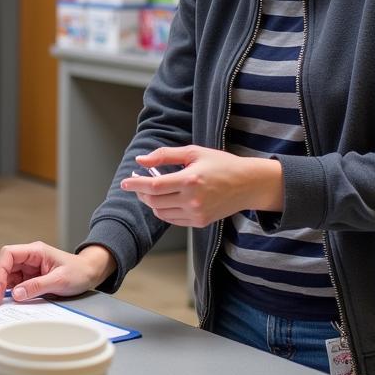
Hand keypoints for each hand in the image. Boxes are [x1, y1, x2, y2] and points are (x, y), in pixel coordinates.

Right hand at [0, 241, 114, 305]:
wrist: (91, 274)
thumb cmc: (79, 272)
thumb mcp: (59, 281)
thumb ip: (36, 286)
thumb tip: (16, 294)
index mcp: (35, 251)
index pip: (9, 254)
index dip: (0, 271)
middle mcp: (30, 257)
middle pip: (6, 265)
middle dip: (0, 282)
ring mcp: (30, 267)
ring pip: (9, 275)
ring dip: (5, 288)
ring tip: (3, 302)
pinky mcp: (31, 277)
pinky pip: (17, 283)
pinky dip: (12, 291)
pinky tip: (12, 299)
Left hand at [120, 146, 283, 227]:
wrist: (249, 184)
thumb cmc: (221, 164)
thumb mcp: (193, 152)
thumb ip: (165, 155)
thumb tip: (141, 160)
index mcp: (190, 180)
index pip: (154, 186)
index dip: (136, 184)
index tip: (125, 182)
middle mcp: (192, 200)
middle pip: (154, 201)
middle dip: (141, 192)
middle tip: (137, 183)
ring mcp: (196, 214)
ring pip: (161, 212)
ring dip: (151, 202)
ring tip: (151, 190)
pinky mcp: (200, 222)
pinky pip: (172, 219)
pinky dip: (164, 210)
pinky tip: (166, 199)